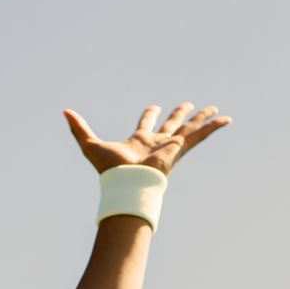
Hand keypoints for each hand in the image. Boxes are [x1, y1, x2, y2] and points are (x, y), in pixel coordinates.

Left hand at [63, 102, 230, 176]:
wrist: (126, 184)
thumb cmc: (109, 170)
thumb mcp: (90, 144)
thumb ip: (78, 128)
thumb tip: (63, 111)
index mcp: (140, 141)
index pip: (147, 124)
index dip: (150, 115)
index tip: (154, 107)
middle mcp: (158, 143)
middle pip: (172, 125)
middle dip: (179, 115)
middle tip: (187, 104)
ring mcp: (171, 146)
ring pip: (190, 129)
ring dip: (201, 118)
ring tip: (214, 108)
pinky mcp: (181, 148)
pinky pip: (200, 135)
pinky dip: (213, 127)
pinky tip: (226, 119)